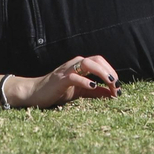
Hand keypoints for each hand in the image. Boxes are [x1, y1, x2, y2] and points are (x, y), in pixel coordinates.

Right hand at [4, 56, 119, 109]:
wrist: (35, 93)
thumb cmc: (57, 91)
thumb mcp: (80, 91)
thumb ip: (96, 92)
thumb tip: (113, 94)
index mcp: (80, 65)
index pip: (100, 62)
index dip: (111, 72)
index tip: (119, 87)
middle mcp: (75, 64)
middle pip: (96, 60)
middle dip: (110, 72)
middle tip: (117, 86)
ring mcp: (67, 70)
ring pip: (87, 63)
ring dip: (102, 73)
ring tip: (111, 84)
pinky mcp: (60, 79)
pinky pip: (74, 76)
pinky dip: (85, 80)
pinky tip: (93, 86)